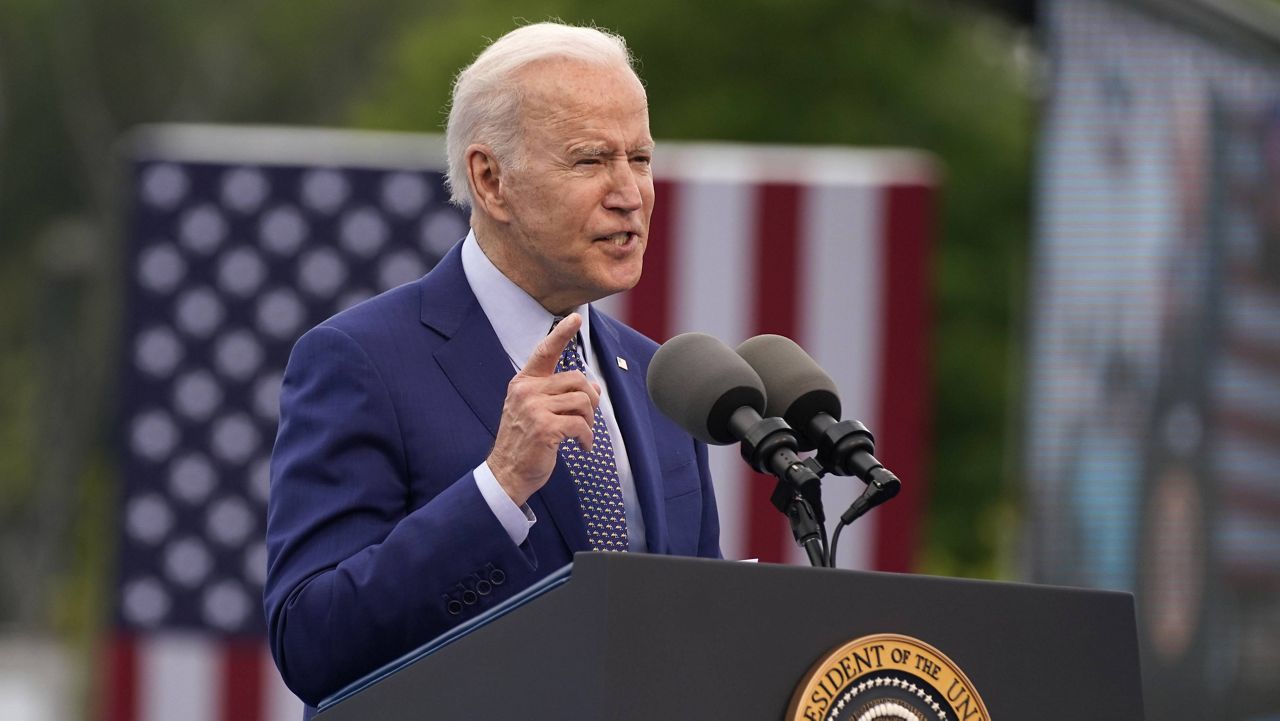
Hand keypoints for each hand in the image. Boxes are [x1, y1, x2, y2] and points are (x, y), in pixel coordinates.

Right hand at [487, 313, 600, 505]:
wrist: (507, 472)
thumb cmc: (525, 442)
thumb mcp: (538, 412)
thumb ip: (561, 396)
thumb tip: (596, 387)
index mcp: (523, 383)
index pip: (544, 351)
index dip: (561, 333)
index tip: (575, 317)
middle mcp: (527, 391)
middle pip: (577, 379)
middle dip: (591, 399)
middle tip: (589, 417)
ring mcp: (534, 408)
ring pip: (583, 401)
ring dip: (590, 421)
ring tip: (583, 434)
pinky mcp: (545, 428)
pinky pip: (581, 424)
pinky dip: (587, 438)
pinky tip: (583, 447)